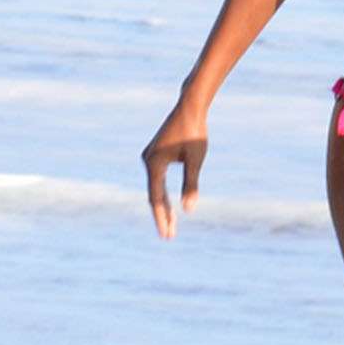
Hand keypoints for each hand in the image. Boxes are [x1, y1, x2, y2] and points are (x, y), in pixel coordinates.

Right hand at [141, 99, 208, 238]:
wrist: (190, 108)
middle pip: (154, 195)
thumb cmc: (194, 132)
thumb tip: (188, 210)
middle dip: (162, 216)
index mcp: (154, 164)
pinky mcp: (155, 154)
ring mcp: (150, 157)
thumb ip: (191, 185)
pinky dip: (163, 194)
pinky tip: (169, 205)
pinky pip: (157, 180)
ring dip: (163, 206)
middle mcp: (147, 161)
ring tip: (171, 225)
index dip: (162, 218)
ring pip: (155, 188)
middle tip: (169, 236)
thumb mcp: (195, 160)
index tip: (167, 235)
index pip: (156, 198)